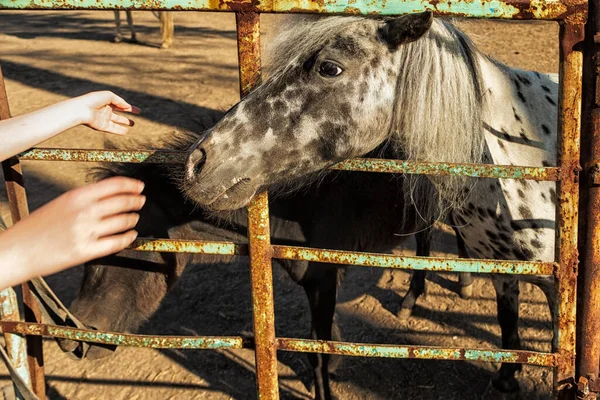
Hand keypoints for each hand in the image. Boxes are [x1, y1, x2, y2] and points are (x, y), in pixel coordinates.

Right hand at [0, 177, 145, 286]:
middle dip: (135, 201)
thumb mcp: (59, 204)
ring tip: (134, 217)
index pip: (113, 185)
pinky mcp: (86, 251)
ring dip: (132, 218)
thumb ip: (83, 200)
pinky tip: (130, 235)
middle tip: (141, 201)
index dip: (131, 185)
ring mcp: (86, 232)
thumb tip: (108, 197)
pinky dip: (128, 237)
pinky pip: (116, 242)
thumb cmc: (35, 228)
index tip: (140, 186)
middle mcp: (83, 211)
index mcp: (76, 196)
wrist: (16, 251)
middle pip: (122, 202)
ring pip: (122, 221)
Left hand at [73, 91, 140, 134]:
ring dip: (125, 123)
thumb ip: (120, 101)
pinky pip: (113, 129)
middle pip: (118, 114)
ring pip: (117, 122)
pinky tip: (126, 131)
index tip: (138, 111)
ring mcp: (104, 119)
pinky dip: (120, 130)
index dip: (129, 107)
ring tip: (133, 124)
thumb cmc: (93, 100)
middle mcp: (105, 110)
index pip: (120, 104)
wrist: (82, 110)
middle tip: (135, 118)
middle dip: (127, 116)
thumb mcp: (109, 96)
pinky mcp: (102, 126)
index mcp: (106, 102)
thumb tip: (127, 106)